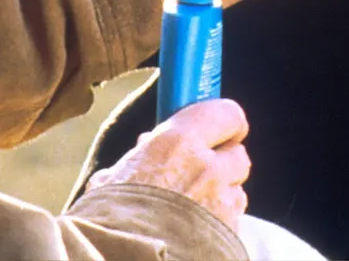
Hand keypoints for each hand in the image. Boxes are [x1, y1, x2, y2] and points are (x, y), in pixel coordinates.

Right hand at [83, 99, 250, 232]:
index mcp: (178, 142)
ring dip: (222, 195)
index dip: (225, 122)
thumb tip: (146, 146)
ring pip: (238, 190)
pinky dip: (220, 223)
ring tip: (194, 208)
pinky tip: (196, 232)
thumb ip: (139, 158)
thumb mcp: (112, 179)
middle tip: (202, 171)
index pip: (226, 114)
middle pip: (238, 154)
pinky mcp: (230, 235)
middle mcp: (208, 168)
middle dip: (224, 161)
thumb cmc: (110, 222)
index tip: (217, 129)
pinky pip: (233, 221)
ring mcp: (222, 204)